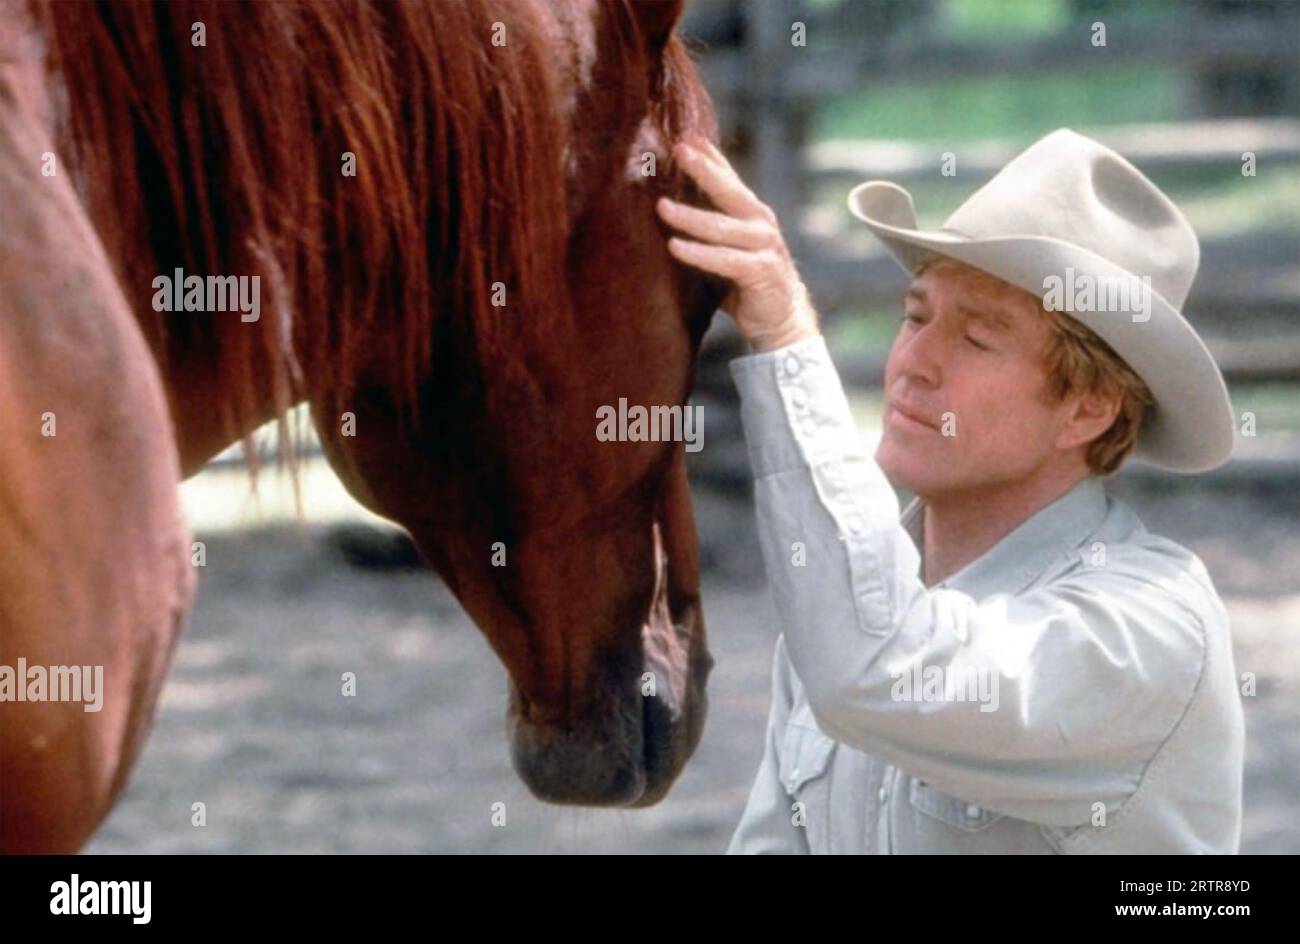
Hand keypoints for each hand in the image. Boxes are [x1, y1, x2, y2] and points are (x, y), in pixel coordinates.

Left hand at [657, 137, 819, 352]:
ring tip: (661, 207)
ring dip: (690, 217)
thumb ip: (708, 231)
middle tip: (678, 149)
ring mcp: (764, 246)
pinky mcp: (760, 271)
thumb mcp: (726, 250)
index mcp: (752, 214)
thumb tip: (664, 209)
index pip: (729, 179)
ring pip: (721, 227)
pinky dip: (699, 254)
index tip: (687, 136)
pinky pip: (725, 259)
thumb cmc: (745, 284)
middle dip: (703, 169)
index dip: (710, 157)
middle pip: (729, 191)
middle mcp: (761, 224)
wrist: (781, 321)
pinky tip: (675, 247)